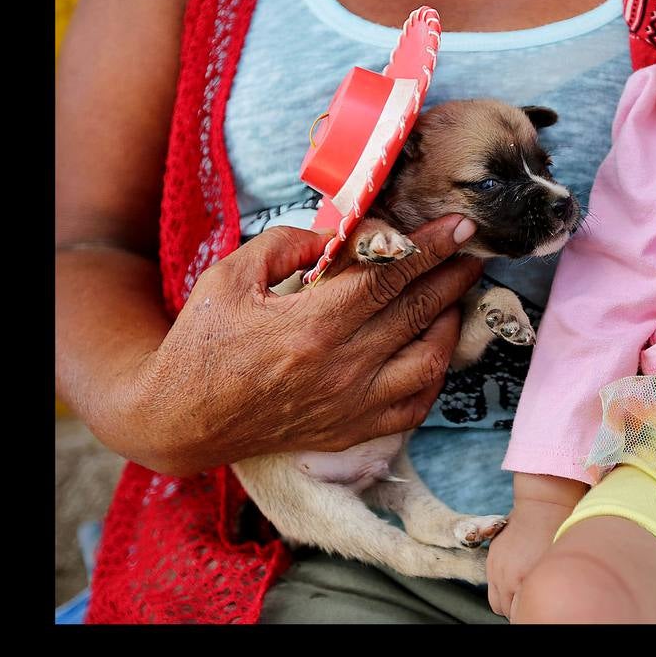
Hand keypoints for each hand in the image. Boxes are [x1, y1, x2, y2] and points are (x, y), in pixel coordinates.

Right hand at [121, 214, 482, 475]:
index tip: (460, 226)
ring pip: (429, 360)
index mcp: (312, 325)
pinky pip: (415, 405)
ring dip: (452, 323)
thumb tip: (343, 231)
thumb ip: (288, 244)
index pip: (389, 277)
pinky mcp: (352, 429)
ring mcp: (351, 404)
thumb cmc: (203, 342)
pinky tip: (437, 346)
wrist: (180, 419)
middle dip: (454, 274)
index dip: (430, 247)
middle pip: (417, 312)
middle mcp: (341, 367)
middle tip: (475, 249)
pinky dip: (436, 374)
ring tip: (457, 293)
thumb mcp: (231, 277)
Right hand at [487, 474, 586, 618]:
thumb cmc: (557, 532)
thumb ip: (543, 586)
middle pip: (503, 609)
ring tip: (522, 591)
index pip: (517, 613)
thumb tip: (546, 603)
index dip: (526, 611)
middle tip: (530, 602)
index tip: (536, 609)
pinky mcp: (492, 556)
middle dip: (515, 609)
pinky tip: (517, 575)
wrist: (544, 505)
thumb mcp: (556, 565)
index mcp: (520, 579)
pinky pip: (492, 581)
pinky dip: (502, 584)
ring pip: (495, 598)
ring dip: (506, 599)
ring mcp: (495, 565)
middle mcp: (504, 575)